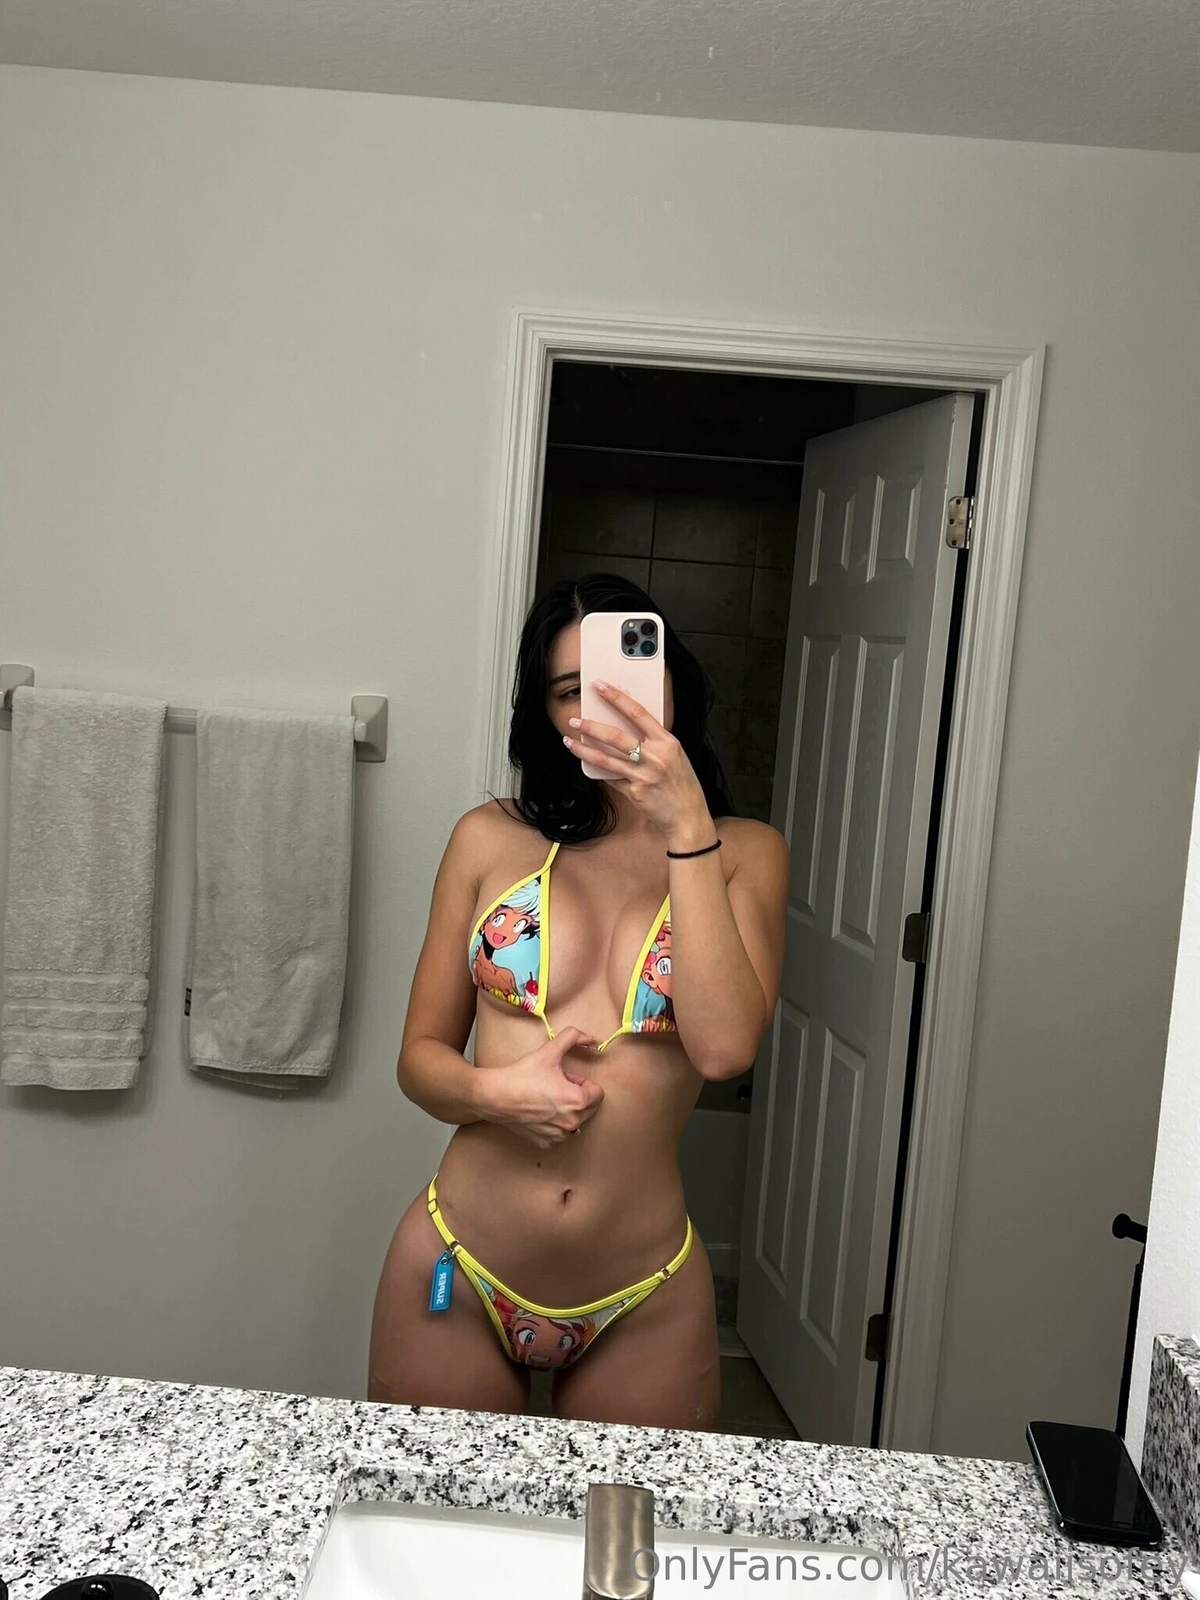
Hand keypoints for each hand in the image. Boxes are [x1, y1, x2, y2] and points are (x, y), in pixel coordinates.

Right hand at [482, 1026, 604, 1148]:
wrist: (495, 1096)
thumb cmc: (522, 1075)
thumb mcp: (549, 1050)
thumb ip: (573, 1038)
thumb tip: (592, 1038)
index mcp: (578, 1101)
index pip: (598, 1093)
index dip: (582, 1082)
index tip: (566, 1078)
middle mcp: (572, 1122)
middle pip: (589, 1108)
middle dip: (577, 1096)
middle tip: (556, 1086)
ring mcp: (559, 1135)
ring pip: (576, 1121)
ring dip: (568, 1110)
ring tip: (548, 1098)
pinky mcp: (547, 1142)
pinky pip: (561, 1132)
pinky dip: (555, 1123)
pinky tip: (540, 1111)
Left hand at [563, 680, 717, 850]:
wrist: (688, 817)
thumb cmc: (683, 785)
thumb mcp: (675, 756)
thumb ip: (654, 742)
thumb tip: (626, 728)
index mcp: (667, 742)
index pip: (637, 712)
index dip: (616, 697)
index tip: (600, 686)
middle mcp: (655, 757)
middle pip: (615, 736)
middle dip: (590, 726)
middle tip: (574, 721)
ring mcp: (643, 775)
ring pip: (605, 759)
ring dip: (583, 750)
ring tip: (569, 741)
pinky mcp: (634, 792)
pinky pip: (611, 778)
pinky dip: (599, 771)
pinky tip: (587, 765)